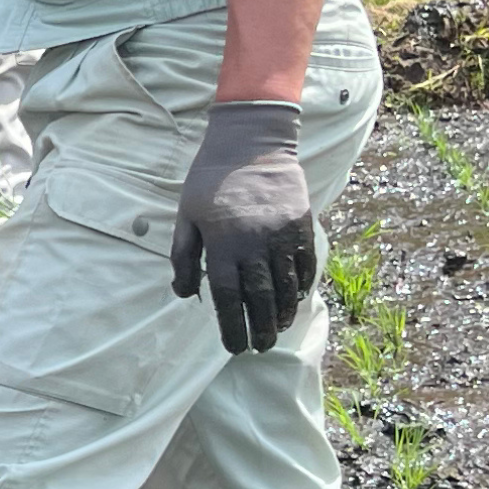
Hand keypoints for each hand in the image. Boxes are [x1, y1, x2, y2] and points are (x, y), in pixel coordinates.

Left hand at [171, 101, 315, 353]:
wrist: (250, 142)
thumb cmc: (210, 180)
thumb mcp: (186, 214)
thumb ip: (184, 256)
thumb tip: (185, 294)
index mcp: (222, 241)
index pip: (228, 296)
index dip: (232, 325)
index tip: (234, 346)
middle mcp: (254, 242)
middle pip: (261, 298)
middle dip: (260, 329)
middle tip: (260, 347)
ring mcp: (281, 234)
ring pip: (286, 286)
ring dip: (282, 314)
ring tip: (276, 330)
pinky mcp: (302, 225)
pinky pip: (305, 266)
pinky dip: (300, 288)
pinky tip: (293, 301)